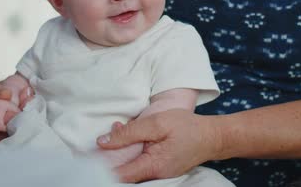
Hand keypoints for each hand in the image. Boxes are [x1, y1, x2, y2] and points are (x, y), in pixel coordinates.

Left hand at [96, 109, 220, 182]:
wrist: (213, 136)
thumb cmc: (188, 127)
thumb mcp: (157, 123)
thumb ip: (129, 132)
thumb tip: (102, 142)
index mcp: (152, 166)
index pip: (118, 176)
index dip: (100, 169)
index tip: (87, 159)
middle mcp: (154, 175)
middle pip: (122, 173)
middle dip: (109, 157)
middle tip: (100, 140)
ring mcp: (158, 174)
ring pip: (130, 167)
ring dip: (120, 152)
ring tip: (116, 131)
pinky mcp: (161, 168)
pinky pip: (140, 163)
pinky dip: (131, 151)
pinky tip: (129, 135)